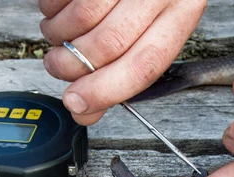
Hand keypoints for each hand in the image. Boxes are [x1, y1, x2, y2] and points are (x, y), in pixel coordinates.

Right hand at [39, 0, 206, 124]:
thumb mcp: (153, 26)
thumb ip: (125, 70)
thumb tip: (86, 110)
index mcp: (182, 11)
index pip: (145, 65)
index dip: (106, 91)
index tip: (78, 104)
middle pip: (109, 44)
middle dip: (73, 66)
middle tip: (59, 67)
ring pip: (82, 18)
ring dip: (58, 37)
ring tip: (59, 35)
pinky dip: (51, 10)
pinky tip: (59, 9)